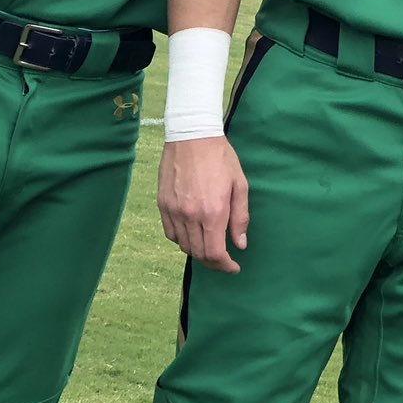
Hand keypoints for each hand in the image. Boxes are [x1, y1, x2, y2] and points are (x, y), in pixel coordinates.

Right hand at [157, 136, 248, 272]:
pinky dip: (182, 239)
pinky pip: (170, 233)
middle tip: (224, 260)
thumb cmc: (220, 157)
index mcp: (213, 212)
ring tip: (210, 245)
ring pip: (183, 245)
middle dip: (213, 262)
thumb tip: (240, 244)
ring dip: (198, 251)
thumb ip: (240, 217)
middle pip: (199, 254)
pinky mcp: (162, 204)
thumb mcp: (240, 185)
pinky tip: (192, 233)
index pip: (215, 254)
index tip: (233, 267)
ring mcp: (173, 210)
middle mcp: (190, 215)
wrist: (192, 135)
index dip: (225, 266)